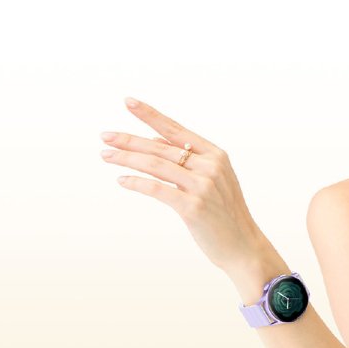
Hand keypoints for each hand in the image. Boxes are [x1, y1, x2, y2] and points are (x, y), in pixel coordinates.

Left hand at [101, 97, 267, 273]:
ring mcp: (203, 186)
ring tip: (106, 155)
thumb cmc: (224, 214)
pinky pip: (157, 190)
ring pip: (156, 165)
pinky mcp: (193, 207)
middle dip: (129, 140)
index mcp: (216, 155)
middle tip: (105, 136)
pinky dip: (137, 183)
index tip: (128, 101)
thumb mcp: (212, 180)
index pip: (176, 130)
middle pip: (161, 148)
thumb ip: (186, 160)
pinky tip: (122, 180)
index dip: (150, 115)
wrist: (243, 246)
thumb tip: (153, 142)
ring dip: (127, 159)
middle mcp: (210, 167)